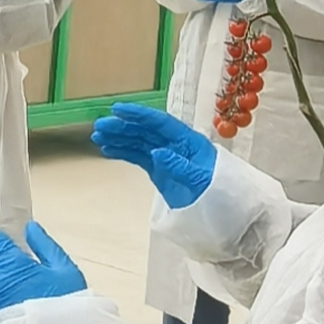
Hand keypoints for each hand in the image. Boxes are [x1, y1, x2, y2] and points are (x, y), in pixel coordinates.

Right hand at [90, 102, 214, 208]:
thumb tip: (157, 152)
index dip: (139, 115)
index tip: (117, 109)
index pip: (160, 123)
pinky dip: (123, 152)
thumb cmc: (219, 193)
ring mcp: (166, 157)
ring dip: (118, 138)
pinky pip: (138, 156)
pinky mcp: (160, 170)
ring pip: (138, 142)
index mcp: (188, 141)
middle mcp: (175, 144)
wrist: (225, 214)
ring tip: (97, 137)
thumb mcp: (201, 181)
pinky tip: (108, 150)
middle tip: (99, 127)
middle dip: (122, 127)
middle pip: (145, 131)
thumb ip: (180, 166)